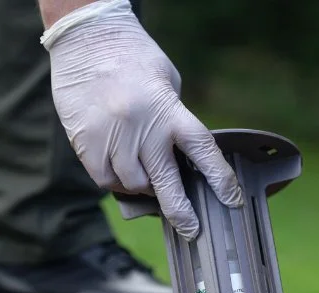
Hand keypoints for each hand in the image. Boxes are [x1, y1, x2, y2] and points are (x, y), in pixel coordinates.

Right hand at [40, 0, 242, 240]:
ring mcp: (113, 136)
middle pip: (165, 182)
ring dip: (143, 189)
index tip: (233, 201)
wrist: (87, 37)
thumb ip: (175, 120)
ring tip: (146, 181)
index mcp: (171, 112)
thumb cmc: (135, 58)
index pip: (204, 152)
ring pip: (132, 184)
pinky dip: (115, 181)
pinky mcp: (85, 141)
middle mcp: (143, 128)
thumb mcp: (167, 84)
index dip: (221, 180)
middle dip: (180, 211)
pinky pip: (104, 178)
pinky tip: (120, 173)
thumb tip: (180, 158)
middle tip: (191, 229)